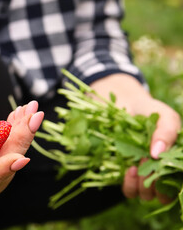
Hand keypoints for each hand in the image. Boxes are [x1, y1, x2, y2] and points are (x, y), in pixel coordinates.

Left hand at [90, 74, 180, 202]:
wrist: (122, 105)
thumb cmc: (149, 111)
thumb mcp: (165, 116)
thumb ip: (168, 132)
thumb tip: (157, 155)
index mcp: (174, 161)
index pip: (177, 182)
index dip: (172, 179)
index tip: (161, 163)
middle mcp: (160, 171)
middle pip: (164, 194)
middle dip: (157, 184)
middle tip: (146, 164)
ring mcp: (142, 175)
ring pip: (147, 196)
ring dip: (143, 186)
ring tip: (135, 167)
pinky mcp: (123, 175)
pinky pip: (129, 192)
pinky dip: (130, 185)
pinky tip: (128, 169)